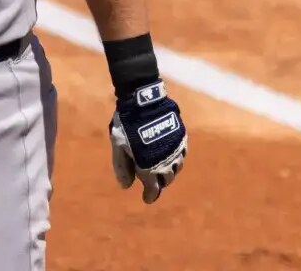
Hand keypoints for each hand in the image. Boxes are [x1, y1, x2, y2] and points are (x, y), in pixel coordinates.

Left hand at [108, 80, 187, 203]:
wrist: (145, 101)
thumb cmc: (127, 124)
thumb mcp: (119, 146)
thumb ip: (122, 167)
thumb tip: (125, 186)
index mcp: (150, 166)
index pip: (153, 188)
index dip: (150, 195)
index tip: (146, 199)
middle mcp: (166, 162)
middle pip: (166, 179)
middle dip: (159, 183)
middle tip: (152, 182)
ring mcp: (176, 149)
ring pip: (176, 168)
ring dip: (169, 171)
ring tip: (161, 170)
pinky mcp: (182, 137)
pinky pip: (182, 154)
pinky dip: (176, 159)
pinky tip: (170, 156)